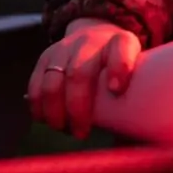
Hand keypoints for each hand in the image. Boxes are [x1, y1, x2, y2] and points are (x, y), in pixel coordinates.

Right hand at [28, 18, 141, 137]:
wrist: (96, 36)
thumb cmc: (118, 64)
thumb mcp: (136, 69)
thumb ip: (136, 93)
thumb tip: (132, 136)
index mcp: (120, 43)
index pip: (122, 48)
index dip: (119, 68)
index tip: (116, 90)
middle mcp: (90, 42)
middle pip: (79, 73)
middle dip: (77, 107)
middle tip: (81, 133)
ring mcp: (65, 48)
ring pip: (53, 80)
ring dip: (55, 111)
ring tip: (63, 129)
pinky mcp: (45, 57)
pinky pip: (36, 84)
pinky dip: (38, 106)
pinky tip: (46, 120)